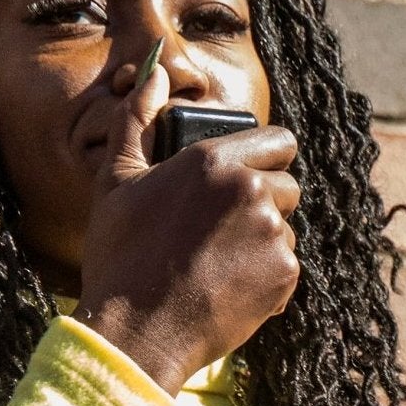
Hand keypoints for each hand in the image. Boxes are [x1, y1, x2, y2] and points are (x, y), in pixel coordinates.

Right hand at [72, 56, 301, 393]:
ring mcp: (272, 234)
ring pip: (286, 228)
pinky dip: (266, 279)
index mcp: (214, 160)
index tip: (248, 178)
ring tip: (218, 263)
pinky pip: (287, 267)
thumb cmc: (120, 255)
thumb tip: (154, 73)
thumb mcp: (117, 180)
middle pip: (288, 184)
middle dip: (265, 201)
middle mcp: (251, 190)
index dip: (264, 158)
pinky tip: (227, 289)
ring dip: (263, 242)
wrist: (137, 331)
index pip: (278, 140)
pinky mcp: (284, 275)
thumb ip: (137, 120)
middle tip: (223, 229)